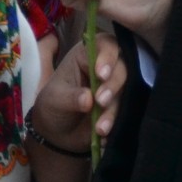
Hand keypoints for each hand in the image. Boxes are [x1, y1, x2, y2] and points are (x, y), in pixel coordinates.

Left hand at [31, 32, 123, 152]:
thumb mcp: (55, 100)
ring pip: (127, 90)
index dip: (107, 57)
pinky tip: (104, 135)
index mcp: (86, 54)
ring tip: (99, 127)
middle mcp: (106, 66)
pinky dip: (116, 123)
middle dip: (113, 84)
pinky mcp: (122, 105)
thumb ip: (71, 97)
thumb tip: (88, 99)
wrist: (58, 134)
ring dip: (114, 109)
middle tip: (100, 101)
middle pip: (122, 66)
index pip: (105, 46)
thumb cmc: (54, 106)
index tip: (100, 74)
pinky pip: (127, 111)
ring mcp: (116, 86)